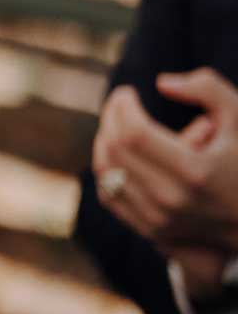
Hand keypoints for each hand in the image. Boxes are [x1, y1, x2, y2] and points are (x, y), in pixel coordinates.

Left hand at [92, 71, 237, 253]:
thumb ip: (208, 89)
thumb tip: (162, 82)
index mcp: (195, 172)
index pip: (133, 133)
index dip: (121, 107)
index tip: (126, 92)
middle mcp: (172, 199)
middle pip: (115, 151)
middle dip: (110, 119)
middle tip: (118, 104)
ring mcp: (159, 220)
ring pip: (106, 174)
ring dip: (105, 141)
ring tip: (118, 123)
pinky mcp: (152, 231)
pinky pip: (109, 196)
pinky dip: (108, 170)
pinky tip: (118, 151)